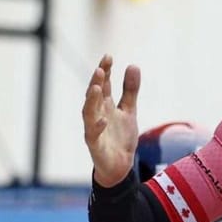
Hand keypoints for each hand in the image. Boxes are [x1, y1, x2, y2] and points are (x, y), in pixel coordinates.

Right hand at [83, 54, 140, 186]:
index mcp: (104, 105)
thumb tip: (133, 65)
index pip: (103, 84)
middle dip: (96, 81)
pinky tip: (104, 119)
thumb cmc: (121, 137)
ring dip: (91, 99)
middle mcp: (96, 114)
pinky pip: (93, 135)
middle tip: (100, 68)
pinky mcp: (95, 145)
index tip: (108, 56)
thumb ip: (130, 90)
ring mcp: (93, 129)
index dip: (105, 70)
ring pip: (88, 112)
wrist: (120, 166)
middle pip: (93, 95)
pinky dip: (97, 126)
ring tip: (96, 87)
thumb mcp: (129, 111)